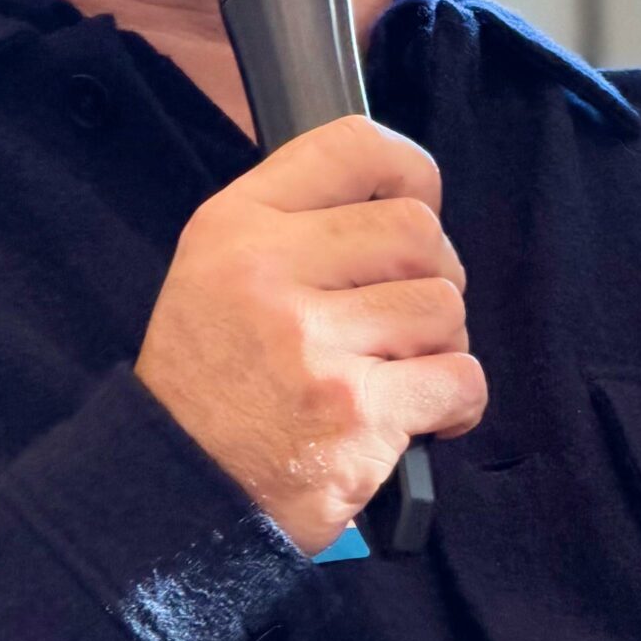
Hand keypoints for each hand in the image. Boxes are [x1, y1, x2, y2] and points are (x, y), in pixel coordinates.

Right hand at [135, 115, 486, 554]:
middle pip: (417, 230)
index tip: (418, 202)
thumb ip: (297, 226)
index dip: (409, 170)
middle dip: (431, 275)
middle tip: (403, 318)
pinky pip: (460, 377)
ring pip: (444, 305)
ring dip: (439, 343)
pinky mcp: (357, 413)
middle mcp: (271, 273)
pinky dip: (456, 402)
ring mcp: (314, 344)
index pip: (352, 146)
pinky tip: (419, 416)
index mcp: (237, 227)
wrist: (180, 493)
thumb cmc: (212, 384)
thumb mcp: (217, 272)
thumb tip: (405, 199)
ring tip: (397, 371)